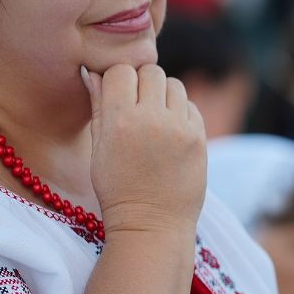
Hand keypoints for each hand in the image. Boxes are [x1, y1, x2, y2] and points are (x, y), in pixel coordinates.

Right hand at [82, 63, 204, 237]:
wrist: (152, 222)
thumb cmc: (117, 188)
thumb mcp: (98, 148)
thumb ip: (98, 108)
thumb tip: (93, 73)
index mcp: (120, 120)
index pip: (120, 71)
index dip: (117, 79)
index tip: (117, 92)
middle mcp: (152, 119)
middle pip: (150, 72)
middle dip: (142, 82)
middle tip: (137, 102)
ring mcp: (180, 128)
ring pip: (174, 85)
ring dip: (164, 93)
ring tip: (155, 115)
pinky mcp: (200, 138)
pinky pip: (191, 106)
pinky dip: (181, 111)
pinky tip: (171, 129)